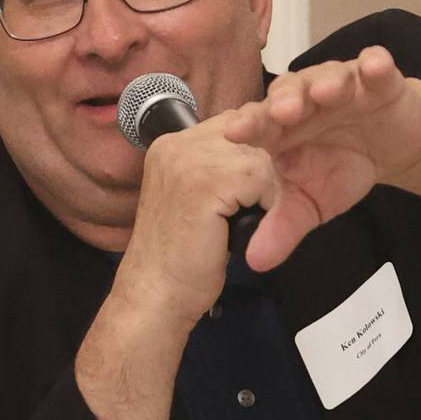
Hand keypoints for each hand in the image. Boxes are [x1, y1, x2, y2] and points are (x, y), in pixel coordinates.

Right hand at [112, 114, 279, 327]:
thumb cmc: (180, 259)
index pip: (234, 124)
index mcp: (171, 147)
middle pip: (252, 135)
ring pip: (260, 157)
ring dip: (264, 193)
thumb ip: (217, 170)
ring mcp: (187, 160)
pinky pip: (261, 178)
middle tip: (244, 212)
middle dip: (262, 174)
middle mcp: (175, 145)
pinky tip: (241, 228)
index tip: (246, 194)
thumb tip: (260, 153)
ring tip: (238, 222)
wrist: (156, 296)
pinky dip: (264, 205)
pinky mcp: (204, 182)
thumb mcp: (196, 201)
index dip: (251, 157)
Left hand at [223, 46, 420, 270]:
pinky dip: (376, 65)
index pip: (259, 124)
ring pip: (329, 77)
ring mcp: (342, 86)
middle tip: (281, 112)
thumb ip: (283, 228)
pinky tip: (375, 66)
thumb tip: (255, 263)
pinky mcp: (379, 81)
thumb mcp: (311, 205)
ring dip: (326, 82)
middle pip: (289, 94)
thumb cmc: (341, 167)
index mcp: (281, 128)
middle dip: (285, 101)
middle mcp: (306, 100)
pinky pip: (376, 68)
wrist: (391, 146)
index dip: (248, 126)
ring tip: (326, 93)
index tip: (234, 133)